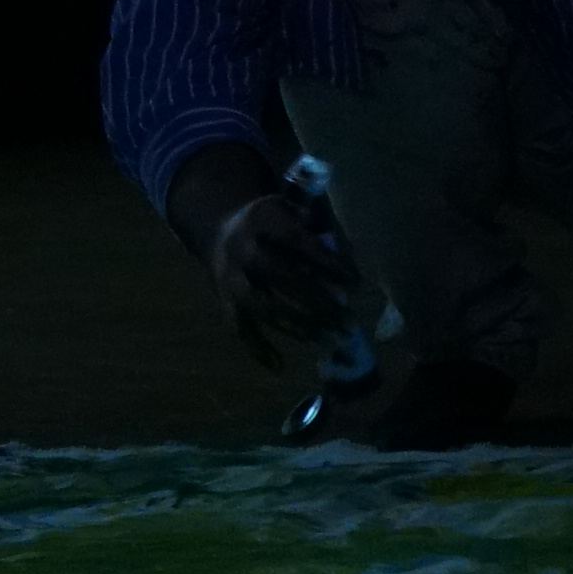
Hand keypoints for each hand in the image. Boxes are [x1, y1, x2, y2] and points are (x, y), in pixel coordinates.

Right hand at [206, 191, 358, 366]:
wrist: (216, 230)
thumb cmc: (268, 222)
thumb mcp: (286, 206)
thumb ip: (311, 220)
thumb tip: (338, 249)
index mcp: (261, 219)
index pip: (298, 242)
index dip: (327, 262)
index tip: (356, 282)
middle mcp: (242, 249)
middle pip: (281, 276)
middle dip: (317, 300)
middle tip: (348, 319)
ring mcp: (231, 278)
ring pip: (263, 306)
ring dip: (298, 326)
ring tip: (330, 341)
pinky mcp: (225, 301)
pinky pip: (240, 327)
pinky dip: (257, 348)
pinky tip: (279, 367)